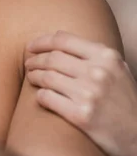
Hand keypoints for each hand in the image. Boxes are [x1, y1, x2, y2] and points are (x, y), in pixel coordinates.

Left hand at [26, 31, 136, 155]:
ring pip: (47, 77)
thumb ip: (94, 56)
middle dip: (35, 60)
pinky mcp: (81, 116)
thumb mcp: (118, 70)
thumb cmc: (126, 103)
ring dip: (33, 76)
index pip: (63, 40)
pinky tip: (40, 96)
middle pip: (52, 58)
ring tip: (31, 78)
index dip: (42, 41)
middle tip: (28, 64)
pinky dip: (40, 95)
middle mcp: (98, 72)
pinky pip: (48, 98)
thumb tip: (58, 43)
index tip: (31, 46)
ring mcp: (89, 94)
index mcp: (106, 56)